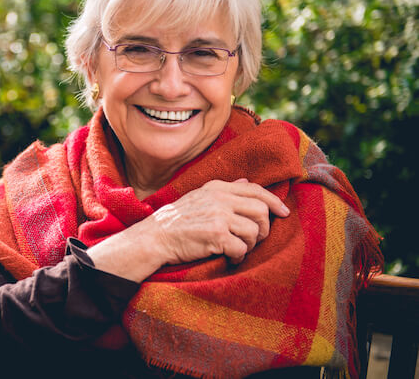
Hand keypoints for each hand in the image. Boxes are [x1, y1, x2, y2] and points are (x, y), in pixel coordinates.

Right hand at [86, 179, 288, 281]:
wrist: (154, 238)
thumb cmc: (177, 221)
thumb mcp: (199, 197)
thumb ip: (225, 190)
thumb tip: (246, 181)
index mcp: (217, 187)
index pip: (256, 190)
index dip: (274, 201)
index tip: (284, 213)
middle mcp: (220, 198)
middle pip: (261, 211)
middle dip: (263, 229)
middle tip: (253, 240)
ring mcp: (218, 215)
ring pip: (254, 232)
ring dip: (249, 245)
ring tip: (237, 249)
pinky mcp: (216, 234)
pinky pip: (242, 248)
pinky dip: (238, 257)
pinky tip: (229, 258)